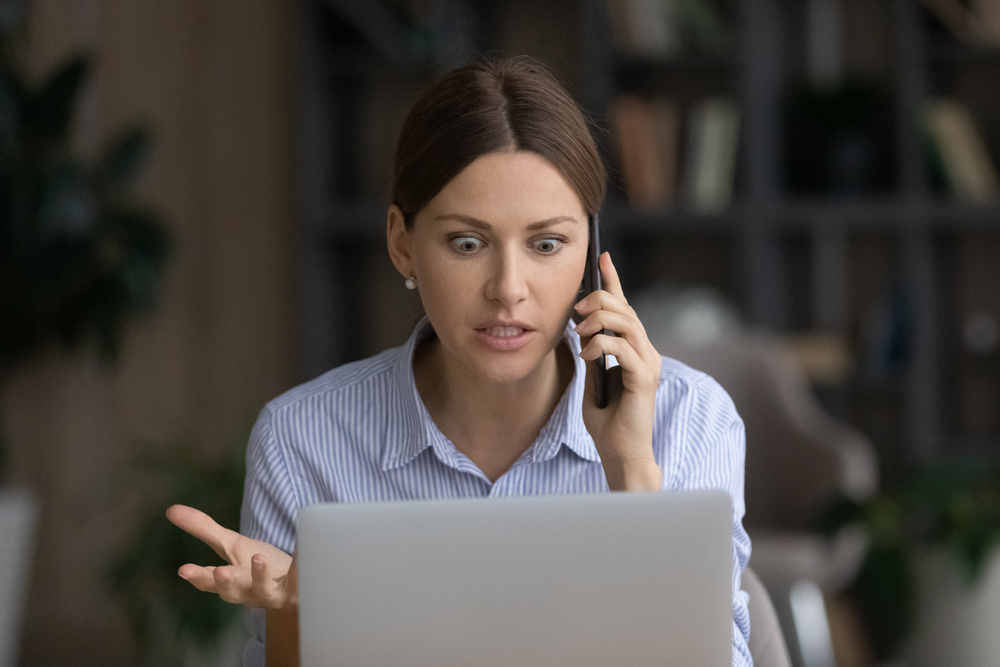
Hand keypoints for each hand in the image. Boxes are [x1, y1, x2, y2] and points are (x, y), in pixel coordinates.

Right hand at [166, 504, 296, 608]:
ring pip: (264, 590)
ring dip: (260, 576)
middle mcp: (248, 591)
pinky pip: (299, 578)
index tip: (184, 570)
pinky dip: (300, 563)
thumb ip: (204, 529)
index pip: (209, 582)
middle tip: (220, 573)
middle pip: (233, 592)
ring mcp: (273, 592)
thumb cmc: (258, 567)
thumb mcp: (231, 546)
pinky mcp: (298, 589)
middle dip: (226, 583)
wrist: (293, 590)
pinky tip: (301, 547)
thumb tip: (171, 509)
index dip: (198, 577)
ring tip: (258, 559)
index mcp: (230, 580)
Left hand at [573, 252, 662, 490]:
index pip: (626, 307)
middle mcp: (646, 352)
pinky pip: (624, 348)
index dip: (613, 280)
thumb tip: (580, 331)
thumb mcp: (593, 380)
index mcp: (635, 350)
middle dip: (599, 300)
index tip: (602, 257)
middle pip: (625, 309)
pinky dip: (602, 345)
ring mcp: (648, 364)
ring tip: (580, 332)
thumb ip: (593, 354)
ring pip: (627, 322)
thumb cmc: (608, 422)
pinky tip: (588, 354)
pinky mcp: (644, 378)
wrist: (621, 454)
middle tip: (575, 311)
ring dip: (599, 320)